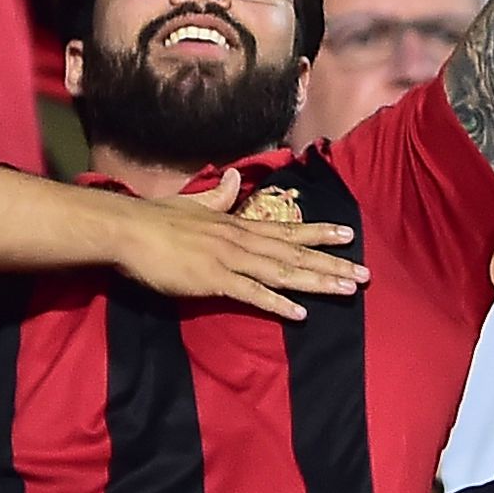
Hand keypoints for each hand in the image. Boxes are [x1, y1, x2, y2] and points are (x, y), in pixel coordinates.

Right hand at [111, 172, 367, 320]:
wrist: (128, 230)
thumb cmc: (156, 219)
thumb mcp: (194, 205)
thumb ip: (219, 196)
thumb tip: (235, 177)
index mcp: (238, 226)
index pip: (287, 230)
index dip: (318, 234)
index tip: (348, 236)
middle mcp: (242, 241)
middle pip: (294, 254)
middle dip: (331, 264)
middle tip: (365, 275)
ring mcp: (230, 260)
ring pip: (282, 272)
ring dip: (317, 282)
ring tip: (346, 290)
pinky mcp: (214, 280)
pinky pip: (252, 294)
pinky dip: (278, 304)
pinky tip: (300, 314)